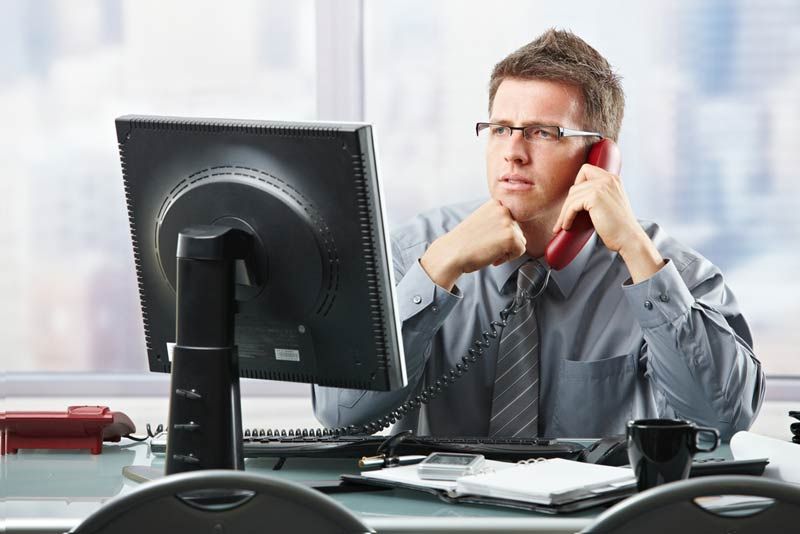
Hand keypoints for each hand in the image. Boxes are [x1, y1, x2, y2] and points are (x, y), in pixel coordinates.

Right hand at [421, 199, 526, 290]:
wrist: (451, 253)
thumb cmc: (464, 241)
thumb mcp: (482, 220)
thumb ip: (497, 219)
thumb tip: (515, 227)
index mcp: (496, 203)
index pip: (512, 221)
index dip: (500, 234)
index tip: (486, 238)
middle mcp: (503, 209)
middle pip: (518, 231)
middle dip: (505, 243)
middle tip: (486, 246)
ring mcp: (508, 222)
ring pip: (520, 241)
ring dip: (507, 250)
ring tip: (488, 250)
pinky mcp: (511, 236)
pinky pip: (520, 251)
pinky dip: (507, 258)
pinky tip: (491, 256)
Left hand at [552, 164, 663, 282]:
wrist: (629, 238)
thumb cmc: (618, 226)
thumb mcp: (610, 202)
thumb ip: (598, 194)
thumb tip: (574, 196)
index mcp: (612, 178)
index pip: (586, 170)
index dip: (577, 184)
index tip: (574, 200)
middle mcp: (607, 179)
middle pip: (576, 186)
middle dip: (568, 203)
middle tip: (564, 217)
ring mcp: (601, 186)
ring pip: (572, 196)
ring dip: (564, 212)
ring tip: (562, 224)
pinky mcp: (595, 197)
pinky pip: (572, 205)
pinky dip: (566, 216)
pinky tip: (567, 225)